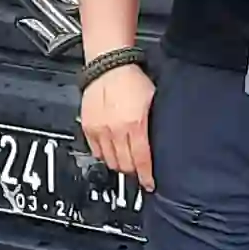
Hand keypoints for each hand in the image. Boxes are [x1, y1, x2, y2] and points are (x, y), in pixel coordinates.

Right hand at [78, 62, 155, 191]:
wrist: (108, 65)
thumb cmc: (131, 79)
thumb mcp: (152, 101)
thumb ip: (153, 124)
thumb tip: (159, 141)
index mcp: (135, 124)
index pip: (142, 160)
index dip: (146, 176)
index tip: (149, 184)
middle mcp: (116, 130)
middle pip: (125, 165)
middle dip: (134, 171)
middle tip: (139, 170)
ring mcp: (100, 130)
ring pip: (110, 161)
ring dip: (119, 165)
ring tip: (126, 161)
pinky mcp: (88, 127)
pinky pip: (96, 151)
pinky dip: (105, 155)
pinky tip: (112, 151)